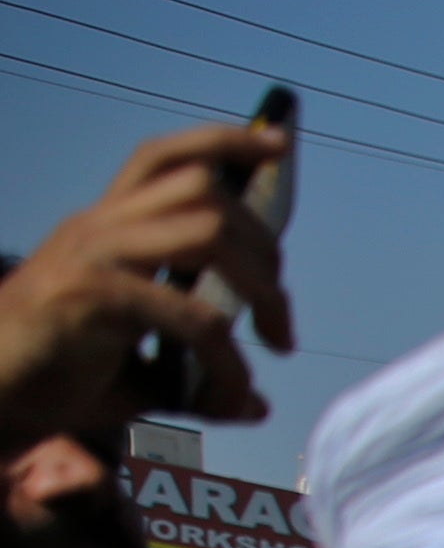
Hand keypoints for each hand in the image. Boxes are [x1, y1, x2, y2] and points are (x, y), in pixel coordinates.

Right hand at [0, 119, 295, 436]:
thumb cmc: (59, 377)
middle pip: (206, 192)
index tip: (280, 146)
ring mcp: (94, 255)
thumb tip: (257, 404)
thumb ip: (198, 375)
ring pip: (208, 233)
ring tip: (274, 342)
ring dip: (261, 289)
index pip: (167, 159)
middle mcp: (101, 226)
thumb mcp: (144, 374)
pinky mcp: (92, 294)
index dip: (224, 142)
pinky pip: (193, 318)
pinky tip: (232, 395)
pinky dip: (229, 361)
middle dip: (267, 248)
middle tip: (279, 320)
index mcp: (109, 226)